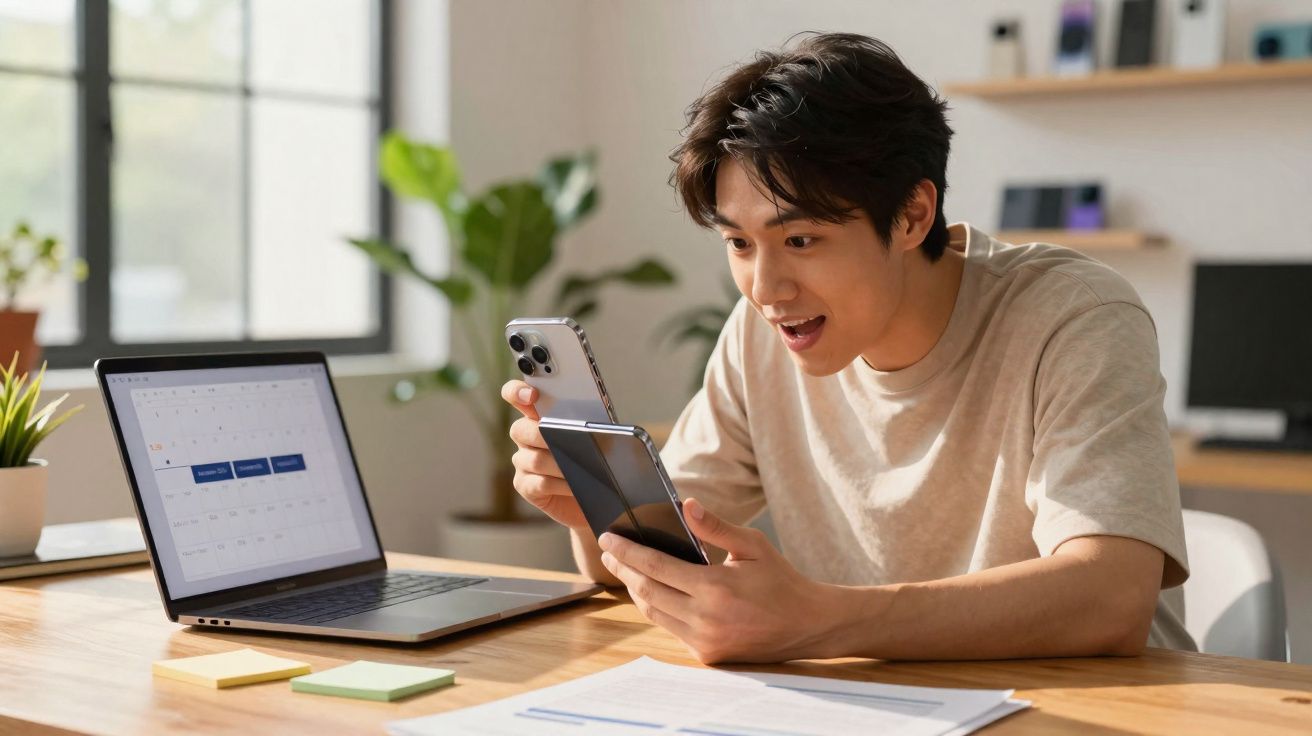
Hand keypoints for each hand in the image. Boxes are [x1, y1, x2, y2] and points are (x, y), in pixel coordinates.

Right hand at [500, 380, 589, 530]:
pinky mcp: (526, 486)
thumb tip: (593, 425)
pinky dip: (560, 484)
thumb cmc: (592, 458)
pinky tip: (575, 485)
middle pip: (520, 429)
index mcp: (537, 417)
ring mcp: (523, 462)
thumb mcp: (593, 435)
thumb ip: (586, 424)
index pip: (516, 396)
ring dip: (559, 463)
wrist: (594, 494)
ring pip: (533, 459)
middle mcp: (525, 438)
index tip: (532, 394)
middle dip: (542, 433)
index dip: (517, 392)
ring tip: (581, 466)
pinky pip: (539, 483)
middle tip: (564, 436)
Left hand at [598, 498, 843, 663]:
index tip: (608, 538)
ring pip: (653, 612)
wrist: (807, 625)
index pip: (655, 567)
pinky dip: (657, 607)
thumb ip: (716, 527)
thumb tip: (686, 506)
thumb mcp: (753, 546)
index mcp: (715, 588)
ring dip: (635, 590)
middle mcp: (704, 619)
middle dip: (623, 570)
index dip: (627, 552)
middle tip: (610, 551)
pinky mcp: (707, 655)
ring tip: (625, 569)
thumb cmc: (781, 580)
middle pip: (646, 591)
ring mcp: (704, 641)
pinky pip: (671, 627)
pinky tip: (652, 590)